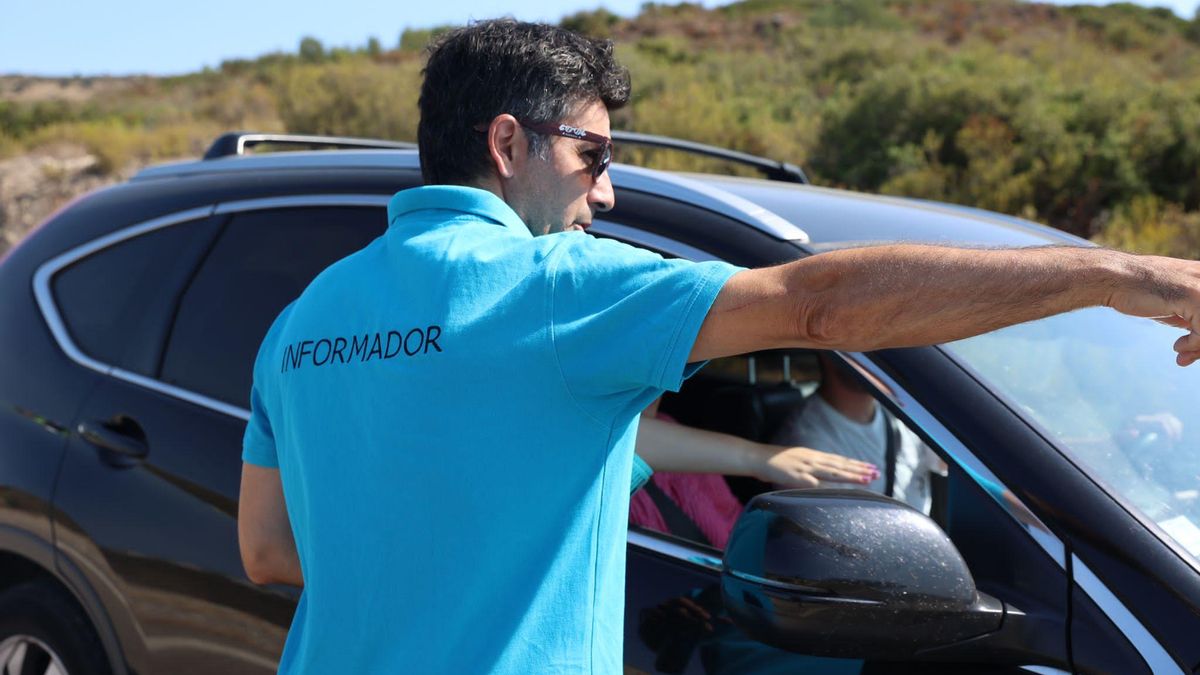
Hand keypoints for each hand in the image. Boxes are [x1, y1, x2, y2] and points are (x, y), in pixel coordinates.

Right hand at [748, 444, 877, 487]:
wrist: (757, 457)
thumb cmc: (773, 461)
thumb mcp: (795, 460)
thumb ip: (808, 467)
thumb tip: (818, 475)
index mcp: (813, 455)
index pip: (838, 460)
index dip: (854, 464)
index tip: (870, 466)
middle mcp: (813, 459)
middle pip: (840, 465)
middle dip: (859, 469)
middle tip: (876, 472)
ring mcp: (806, 468)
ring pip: (833, 472)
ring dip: (851, 476)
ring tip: (867, 479)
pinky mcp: (797, 477)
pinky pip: (816, 483)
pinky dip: (830, 486)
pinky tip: (841, 490)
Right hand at [1105, 254, 1199, 365]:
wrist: (1114, 278)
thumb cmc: (1140, 291)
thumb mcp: (1176, 305)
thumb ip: (1194, 316)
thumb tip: (1199, 342)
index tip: (1194, 347)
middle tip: (1189, 356)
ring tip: (1182, 353)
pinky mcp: (1194, 296)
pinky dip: (1194, 344)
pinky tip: (1177, 347)